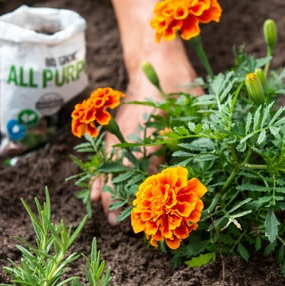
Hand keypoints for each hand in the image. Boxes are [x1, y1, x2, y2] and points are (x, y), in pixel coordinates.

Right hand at [90, 39, 198, 223]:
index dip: (145, 189)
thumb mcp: (191, 106)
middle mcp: (133, 134)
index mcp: (153, 129)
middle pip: (124, 171)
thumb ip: (186, 133)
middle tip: (121, 223)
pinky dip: (99, 176)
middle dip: (123, 198)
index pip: (146, 165)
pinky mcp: (116, 132)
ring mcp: (121, 133)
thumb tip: (182, 167)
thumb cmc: (178, 84)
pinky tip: (94, 194)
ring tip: (109, 216)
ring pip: (111, 167)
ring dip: (109, 192)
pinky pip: (105, 158)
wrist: (154, 61)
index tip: (144, 210)